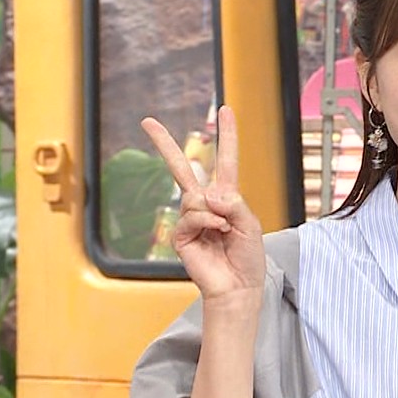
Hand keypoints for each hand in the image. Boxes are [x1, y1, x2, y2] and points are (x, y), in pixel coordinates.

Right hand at [141, 105, 265, 304]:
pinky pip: (192, 215)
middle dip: (164, 144)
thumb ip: (233, 202)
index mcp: (226, 197)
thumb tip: (207, 193)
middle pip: (182, 168)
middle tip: (147, 121)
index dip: (228, 136)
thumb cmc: (247, 257)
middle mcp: (205, 204)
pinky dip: (208, 222)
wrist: (238, 286)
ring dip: (215, 212)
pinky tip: (216, 234)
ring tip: (224, 230)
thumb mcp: (249, 223)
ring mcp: (191, 218)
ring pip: (196, 197)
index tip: (226, 110)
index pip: (226, 161)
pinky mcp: (181, 235)